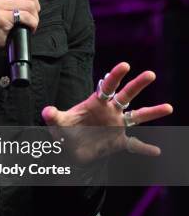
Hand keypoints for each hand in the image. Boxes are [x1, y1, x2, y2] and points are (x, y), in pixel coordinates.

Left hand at [42, 62, 172, 163]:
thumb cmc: (67, 131)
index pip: (107, 86)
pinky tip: (156, 150)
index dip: (115, 75)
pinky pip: (135, 145)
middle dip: (137, 84)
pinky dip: (145, 148)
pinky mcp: (119, 142)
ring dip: (152, 112)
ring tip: (168, 107)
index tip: (125, 65)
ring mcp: (117, 126)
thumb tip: (47, 111)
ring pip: (137, 116)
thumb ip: (53, 117)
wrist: (71, 150)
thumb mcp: (58, 124)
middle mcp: (110, 111)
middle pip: (127, 95)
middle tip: (150, 74)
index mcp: (96, 102)